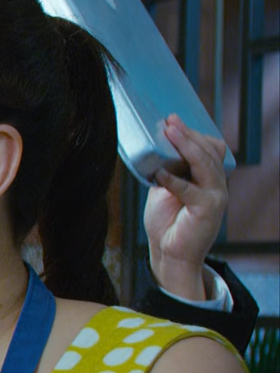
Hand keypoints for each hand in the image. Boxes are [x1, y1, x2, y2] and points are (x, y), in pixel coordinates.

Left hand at [143, 114, 229, 301]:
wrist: (169, 252)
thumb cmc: (166, 221)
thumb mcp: (164, 188)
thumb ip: (166, 169)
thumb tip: (156, 146)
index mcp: (208, 177)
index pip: (209, 148)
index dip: (193, 133)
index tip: (171, 120)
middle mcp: (217, 184)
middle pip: (208, 151)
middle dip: (188, 134)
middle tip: (169, 122)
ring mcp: (216, 195)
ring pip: (205, 164)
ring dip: (186, 147)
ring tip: (169, 133)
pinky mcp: (209, 209)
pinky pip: (192, 189)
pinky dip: (175, 179)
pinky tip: (160, 173)